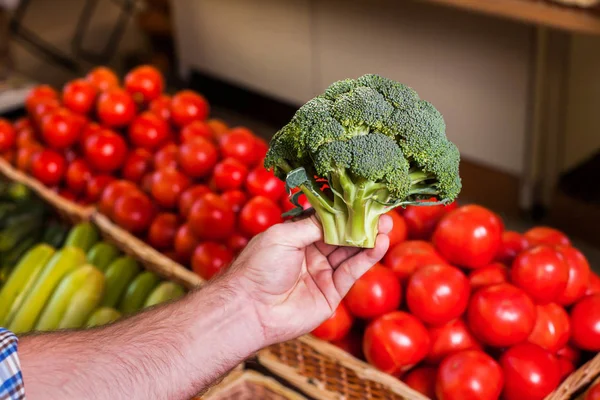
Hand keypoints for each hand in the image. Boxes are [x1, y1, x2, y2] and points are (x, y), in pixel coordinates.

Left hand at [224, 213, 391, 346]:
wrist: (250, 308)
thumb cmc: (258, 268)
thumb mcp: (283, 236)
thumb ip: (312, 225)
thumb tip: (337, 213)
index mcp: (296, 238)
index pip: (327, 221)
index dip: (345, 211)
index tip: (364, 200)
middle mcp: (311, 254)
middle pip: (342, 236)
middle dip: (362, 224)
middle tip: (383, 213)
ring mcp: (322, 273)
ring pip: (351, 253)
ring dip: (369, 239)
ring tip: (387, 226)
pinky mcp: (332, 293)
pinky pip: (352, 272)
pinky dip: (367, 258)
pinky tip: (380, 244)